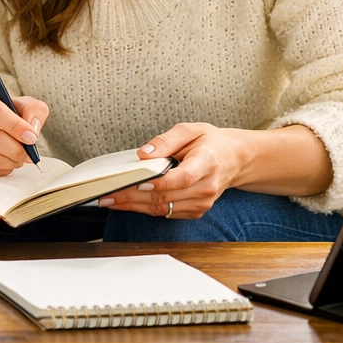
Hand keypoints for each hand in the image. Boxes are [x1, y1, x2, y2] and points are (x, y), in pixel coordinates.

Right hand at [0, 85, 49, 176]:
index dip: (14, 125)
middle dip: (16, 150)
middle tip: (29, 154)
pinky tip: (6, 162)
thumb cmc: (6, 114)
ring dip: (10, 162)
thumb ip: (34, 111)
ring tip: (19, 158)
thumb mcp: (24, 105)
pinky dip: (0, 171)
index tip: (31, 137)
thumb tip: (32, 129)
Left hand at [97, 122, 248, 217]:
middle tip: (109, 195)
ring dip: (135, 206)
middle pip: (167, 196)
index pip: (182, 178)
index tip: (139, 183)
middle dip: (134, 197)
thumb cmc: (210, 142)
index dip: (160, 183)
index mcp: (206, 162)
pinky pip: (168, 213)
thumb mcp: (190, 130)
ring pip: (164, 208)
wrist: (234, 159)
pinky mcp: (197, 210)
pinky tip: (128, 204)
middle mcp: (206, 186)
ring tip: (111, 201)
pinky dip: (146, 209)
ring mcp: (203, 202)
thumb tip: (144, 154)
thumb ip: (166, 140)